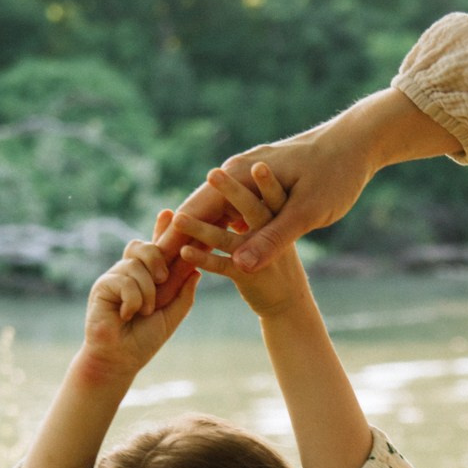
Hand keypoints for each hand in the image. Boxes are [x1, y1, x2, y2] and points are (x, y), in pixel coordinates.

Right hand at [83, 209, 199, 374]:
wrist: (120, 360)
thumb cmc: (144, 341)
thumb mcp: (172, 315)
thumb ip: (184, 292)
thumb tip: (197, 268)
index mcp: (148, 277)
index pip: (156, 247)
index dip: (162, 229)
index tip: (170, 213)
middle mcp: (130, 273)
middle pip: (143, 246)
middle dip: (157, 258)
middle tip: (162, 279)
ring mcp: (115, 277)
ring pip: (136, 265)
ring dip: (147, 291)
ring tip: (143, 312)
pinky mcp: (102, 285)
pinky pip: (124, 279)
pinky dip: (133, 299)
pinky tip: (128, 315)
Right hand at [161, 89, 461, 273]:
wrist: (358, 142)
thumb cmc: (336, 172)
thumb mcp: (307, 211)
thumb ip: (272, 238)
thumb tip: (241, 264)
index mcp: (241, 174)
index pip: (194, 209)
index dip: (173, 237)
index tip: (154, 264)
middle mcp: (237, 172)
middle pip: (195, 210)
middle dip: (174, 238)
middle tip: (152, 271)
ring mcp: (247, 177)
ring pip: (211, 211)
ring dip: (192, 234)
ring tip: (170, 264)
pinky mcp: (260, 185)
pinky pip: (229, 210)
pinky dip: (215, 228)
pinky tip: (206, 247)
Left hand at [171, 163, 304, 316]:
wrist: (290, 304)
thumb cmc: (278, 261)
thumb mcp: (276, 232)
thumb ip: (259, 212)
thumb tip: (238, 189)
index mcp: (281, 221)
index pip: (274, 196)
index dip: (266, 181)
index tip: (257, 163)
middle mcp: (274, 237)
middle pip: (252, 210)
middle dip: (232, 191)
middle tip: (213, 173)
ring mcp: (261, 258)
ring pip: (228, 240)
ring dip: (201, 229)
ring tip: (178, 219)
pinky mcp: (248, 278)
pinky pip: (223, 266)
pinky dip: (204, 259)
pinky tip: (185, 252)